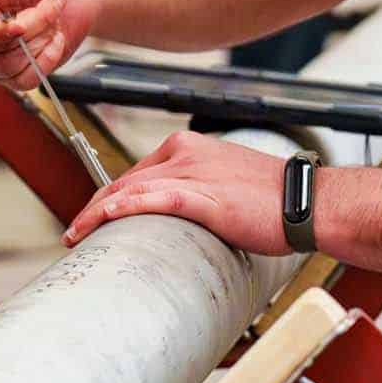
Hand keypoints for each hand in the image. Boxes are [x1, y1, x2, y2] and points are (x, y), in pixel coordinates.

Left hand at [62, 131, 291, 254]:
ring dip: (98, 213)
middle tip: (75, 233)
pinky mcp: (206, 197)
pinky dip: (127, 206)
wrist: (307, 202)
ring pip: (132, 189)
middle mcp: (185, 154)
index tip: (91, 219)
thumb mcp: (223, 186)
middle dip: (93, 208)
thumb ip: (194, 194)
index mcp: (187, 148)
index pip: (134, 174)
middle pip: (124, 180)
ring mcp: (194, 173)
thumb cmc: (273, 200)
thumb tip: (172, 218)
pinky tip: (107, 216)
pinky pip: (157, 199)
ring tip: (77, 234)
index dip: (106, 198)